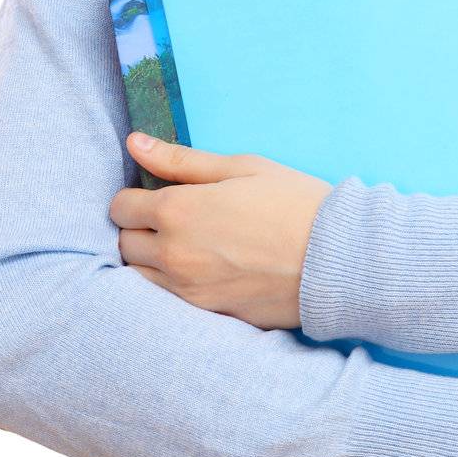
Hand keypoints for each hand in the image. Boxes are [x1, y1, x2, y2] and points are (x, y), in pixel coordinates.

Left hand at [110, 133, 332, 328]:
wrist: (336, 259)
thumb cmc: (292, 203)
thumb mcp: (241, 167)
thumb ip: (181, 159)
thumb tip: (134, 142)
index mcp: (178, 211)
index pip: (121, 207)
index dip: (135, 197)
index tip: (158, 194)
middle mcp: (173, 254)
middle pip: (125, 244)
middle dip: (141, 229)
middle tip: (174, 220)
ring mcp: (187, 290)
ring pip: (138, 277)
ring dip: (150, 260)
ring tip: (184, 246)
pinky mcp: (206, 314)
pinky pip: (165, 301)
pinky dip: (170, 285)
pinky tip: (201, 270)